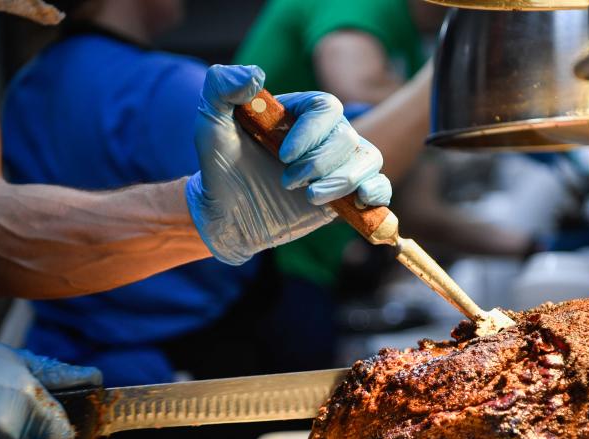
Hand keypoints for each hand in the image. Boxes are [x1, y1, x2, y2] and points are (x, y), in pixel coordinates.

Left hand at [186, 64, 391, 264]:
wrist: (226, 215)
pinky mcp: (345, 195)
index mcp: (299, 112)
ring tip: (311, 199)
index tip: (283, 156)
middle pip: (347, 137)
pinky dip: (378, 193)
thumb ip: (221, 89)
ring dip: (344, 180)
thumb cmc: (220, 167)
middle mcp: (323, 136)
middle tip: (287, 183)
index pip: (326, 107)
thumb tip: (254, 74)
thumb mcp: (209, 124)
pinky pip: (379, 186)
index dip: (311, 132)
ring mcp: (337, 165)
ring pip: (368, 159)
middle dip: (320, 163)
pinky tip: (361, 202)